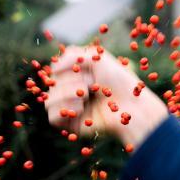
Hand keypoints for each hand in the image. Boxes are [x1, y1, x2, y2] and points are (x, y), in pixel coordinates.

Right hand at [45, 46, 167, 148]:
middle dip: (72, 79)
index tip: (85, 68)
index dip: (66, 67)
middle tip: (92, 84)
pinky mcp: (69, 125)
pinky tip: (81, 108)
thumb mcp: (96, 57)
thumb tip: (53, 69)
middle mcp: (69, 91)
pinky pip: (52, 117)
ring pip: (49, 100)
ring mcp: (68, 108)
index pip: (54, 68)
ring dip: (68, 94)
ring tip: (87, 95)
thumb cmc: (118, 80)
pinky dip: (66, 109)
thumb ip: (72, 55)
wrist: (131, 105)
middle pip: (51, 83)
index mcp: (74, 75)